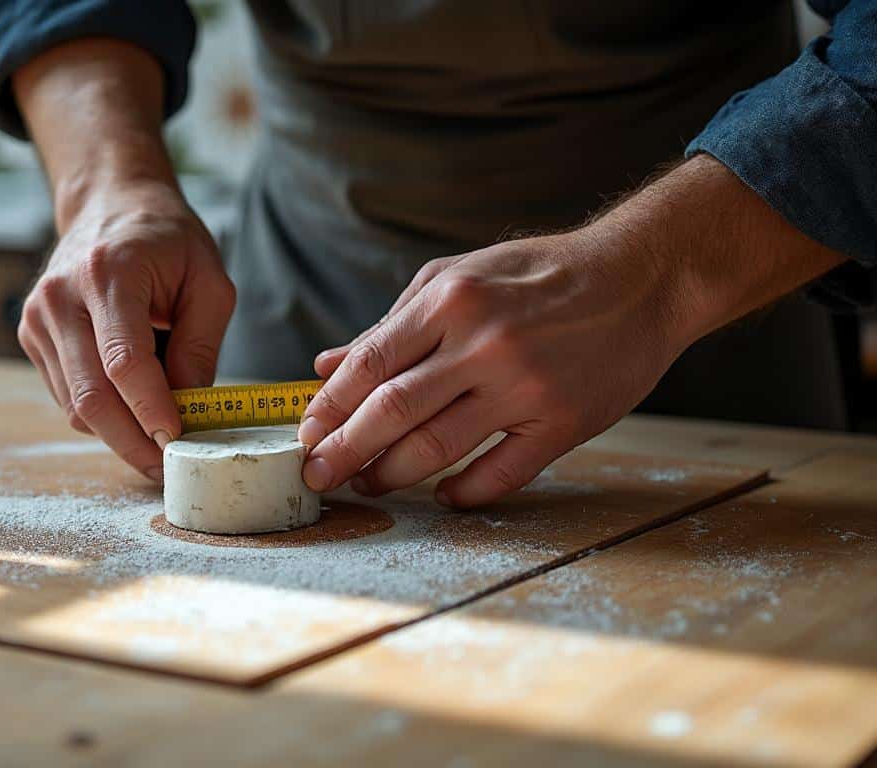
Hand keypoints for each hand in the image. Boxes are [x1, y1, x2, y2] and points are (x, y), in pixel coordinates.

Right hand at [18, 180, 234, 480]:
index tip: (178, 442)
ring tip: (158, 437)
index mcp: (107, 273)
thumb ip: (200, 345)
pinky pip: (66, 396)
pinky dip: (101, 413)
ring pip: (75, 406)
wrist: (110, 204)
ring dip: (118, 433)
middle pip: (91, 395)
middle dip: (132, 441)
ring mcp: (37, 318)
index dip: (150, 410)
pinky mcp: (31, 335)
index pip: (124, 361)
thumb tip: (190, 411)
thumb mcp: (208, 281)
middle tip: (168, 468)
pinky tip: (130, 406)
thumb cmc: (167, 241)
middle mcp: (60, 297)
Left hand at [298, 155, 846, 507]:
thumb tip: (326, 366)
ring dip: (391, 474)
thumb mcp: (458, 277)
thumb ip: (391, 325)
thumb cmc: (539, 275)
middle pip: (391, 411)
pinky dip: (463, 493)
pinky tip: (442, 496)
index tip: (305, 435)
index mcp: (450, 300)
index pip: (368, 365)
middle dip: (343, 451)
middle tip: (317, 476)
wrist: (642, 277)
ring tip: (368, 484)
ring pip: (436, 447)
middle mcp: (483, 342)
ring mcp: (525, 386)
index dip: (328, 408)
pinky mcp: (563, 423)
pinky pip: (500, 474)